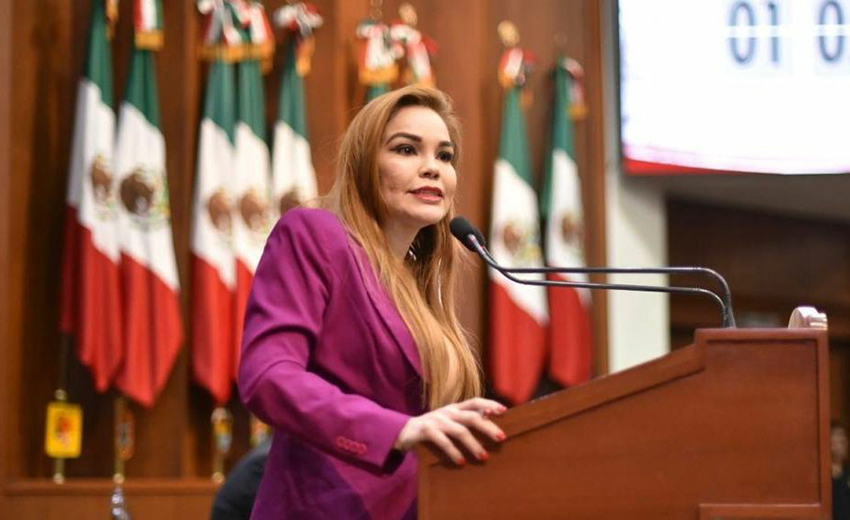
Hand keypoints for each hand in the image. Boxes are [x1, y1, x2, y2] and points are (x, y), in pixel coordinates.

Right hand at [393, 397, 507, 464]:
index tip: (504, 411)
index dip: (489, 403)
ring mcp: (437, 420)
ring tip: (484, 457)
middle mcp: (448, 412)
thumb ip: (465, 421)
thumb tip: (490, 425)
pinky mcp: (426, 431)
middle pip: (472, 417)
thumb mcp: (449, 421)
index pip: (475, 401)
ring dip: (474, 444)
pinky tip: (461, 462)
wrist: (404, 431)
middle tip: (502, 438)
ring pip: (460, 431)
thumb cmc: (433, 428)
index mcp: (455, 408)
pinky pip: (443, 442)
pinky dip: (454, 452)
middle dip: (488, 427)